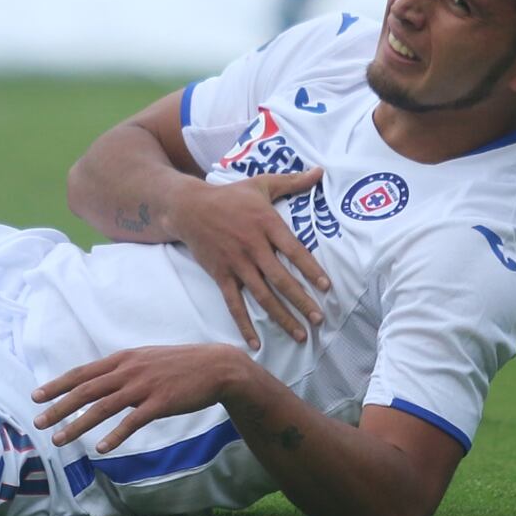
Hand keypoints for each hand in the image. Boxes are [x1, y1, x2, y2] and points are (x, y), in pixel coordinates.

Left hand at [32, 345, 244, 452]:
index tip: (37, 396)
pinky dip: (115, 435)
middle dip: (59, 406)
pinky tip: (101, 448)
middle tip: (38, 422)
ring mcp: (145, 386)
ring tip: (60, 440)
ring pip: (103, 407)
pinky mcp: (161, 402)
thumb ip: (126, 368)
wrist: (217, 366)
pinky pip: (132, 421)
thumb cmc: (182, 364)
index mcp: (125, 358)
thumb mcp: (149, 358)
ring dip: (78, 424)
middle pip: (86, 390)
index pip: (84, 372)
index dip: (58, 384)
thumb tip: (105, 381)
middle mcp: (130, 370)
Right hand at [165, 168, 330, 349]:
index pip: (294, 251)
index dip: (311, 269)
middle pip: (281, 279)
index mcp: (267, 224)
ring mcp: (236, 263)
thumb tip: (320, 171)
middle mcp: (253, 246)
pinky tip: (256, 343)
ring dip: (282, 317)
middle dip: (302, 301)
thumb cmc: (230, 196)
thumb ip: (293, 181)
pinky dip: (245, 325)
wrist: (188, 207)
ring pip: (262, 296)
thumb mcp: (262, 184)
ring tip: (301, 335)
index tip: (327, 287)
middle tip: (320, 319)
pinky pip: (234, 304)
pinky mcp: (221, 275)